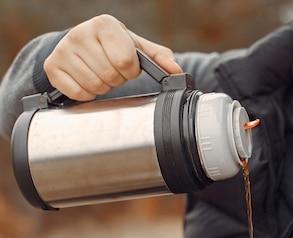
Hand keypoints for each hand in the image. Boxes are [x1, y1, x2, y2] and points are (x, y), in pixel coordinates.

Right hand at [43, 14, 181, 100]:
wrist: (83, 46)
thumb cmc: (114, 47)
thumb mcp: (138, 48)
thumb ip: (160, 58)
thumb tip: (177, 71)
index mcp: (105, 24)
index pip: (125, 62)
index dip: (130, 71)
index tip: (127, 66)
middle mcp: (80, 33)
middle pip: (110, 76)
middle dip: (116, 79)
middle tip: (112, 71)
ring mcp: (63, 49)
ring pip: (94, 86)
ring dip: (102, 87)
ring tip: (100, 74)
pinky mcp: (52, 66)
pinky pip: (77, 92)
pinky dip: (86, 94)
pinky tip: (86, 81)